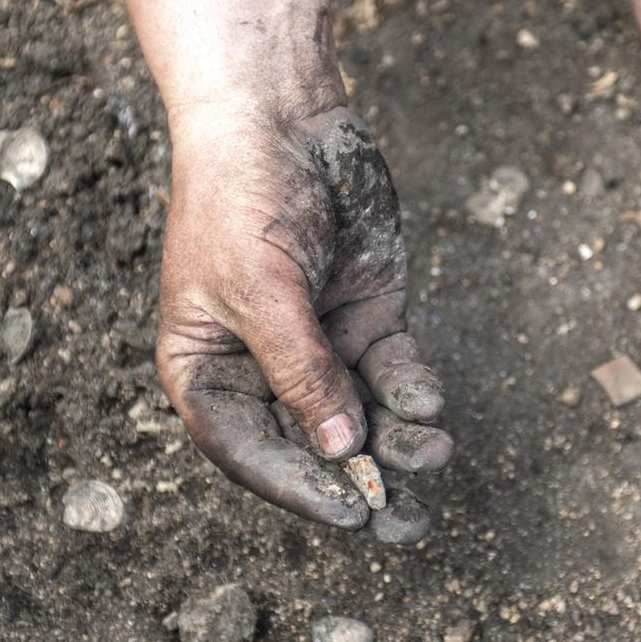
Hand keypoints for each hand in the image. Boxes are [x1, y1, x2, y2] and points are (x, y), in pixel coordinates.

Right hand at [156, 105, 450, 541]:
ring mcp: (317, 343)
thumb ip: (301, 371)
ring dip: (399, 444)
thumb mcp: (263, 289)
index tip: (351, 514)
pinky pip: (391, 371)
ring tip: (435, 456)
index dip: (300, 487)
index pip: (250, 451)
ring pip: (362, 416)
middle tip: (407, 528)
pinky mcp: (364, 316)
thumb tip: (342, 451)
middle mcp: (260, 369)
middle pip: (313, 446)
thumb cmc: (241, 197)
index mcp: (205, 371)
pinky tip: (429, 404)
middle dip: (362, 485)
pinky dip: (412, 390)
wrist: (279, 113)